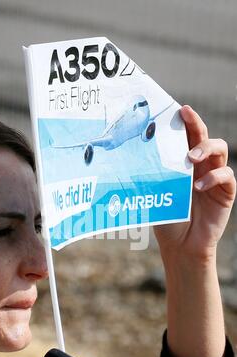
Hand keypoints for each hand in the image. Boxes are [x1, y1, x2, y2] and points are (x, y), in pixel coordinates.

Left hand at [154, 105, 235, 259]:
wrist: (181, 244)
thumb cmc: (167, 217)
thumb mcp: (157, 192)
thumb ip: (155, 174)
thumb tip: (133, 154)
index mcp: (184, 163)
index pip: (187, 136)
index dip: (186, 121)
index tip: (178, 109)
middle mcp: (202, 166)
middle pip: (204, 136)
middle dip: (196, 124)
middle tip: (186, 117)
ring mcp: (215, 177)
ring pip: (220, 149)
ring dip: (206, 148)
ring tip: (191, 158)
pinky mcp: (226, 191)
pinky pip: (226, 175)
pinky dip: (213, 177)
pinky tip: (198, 185)